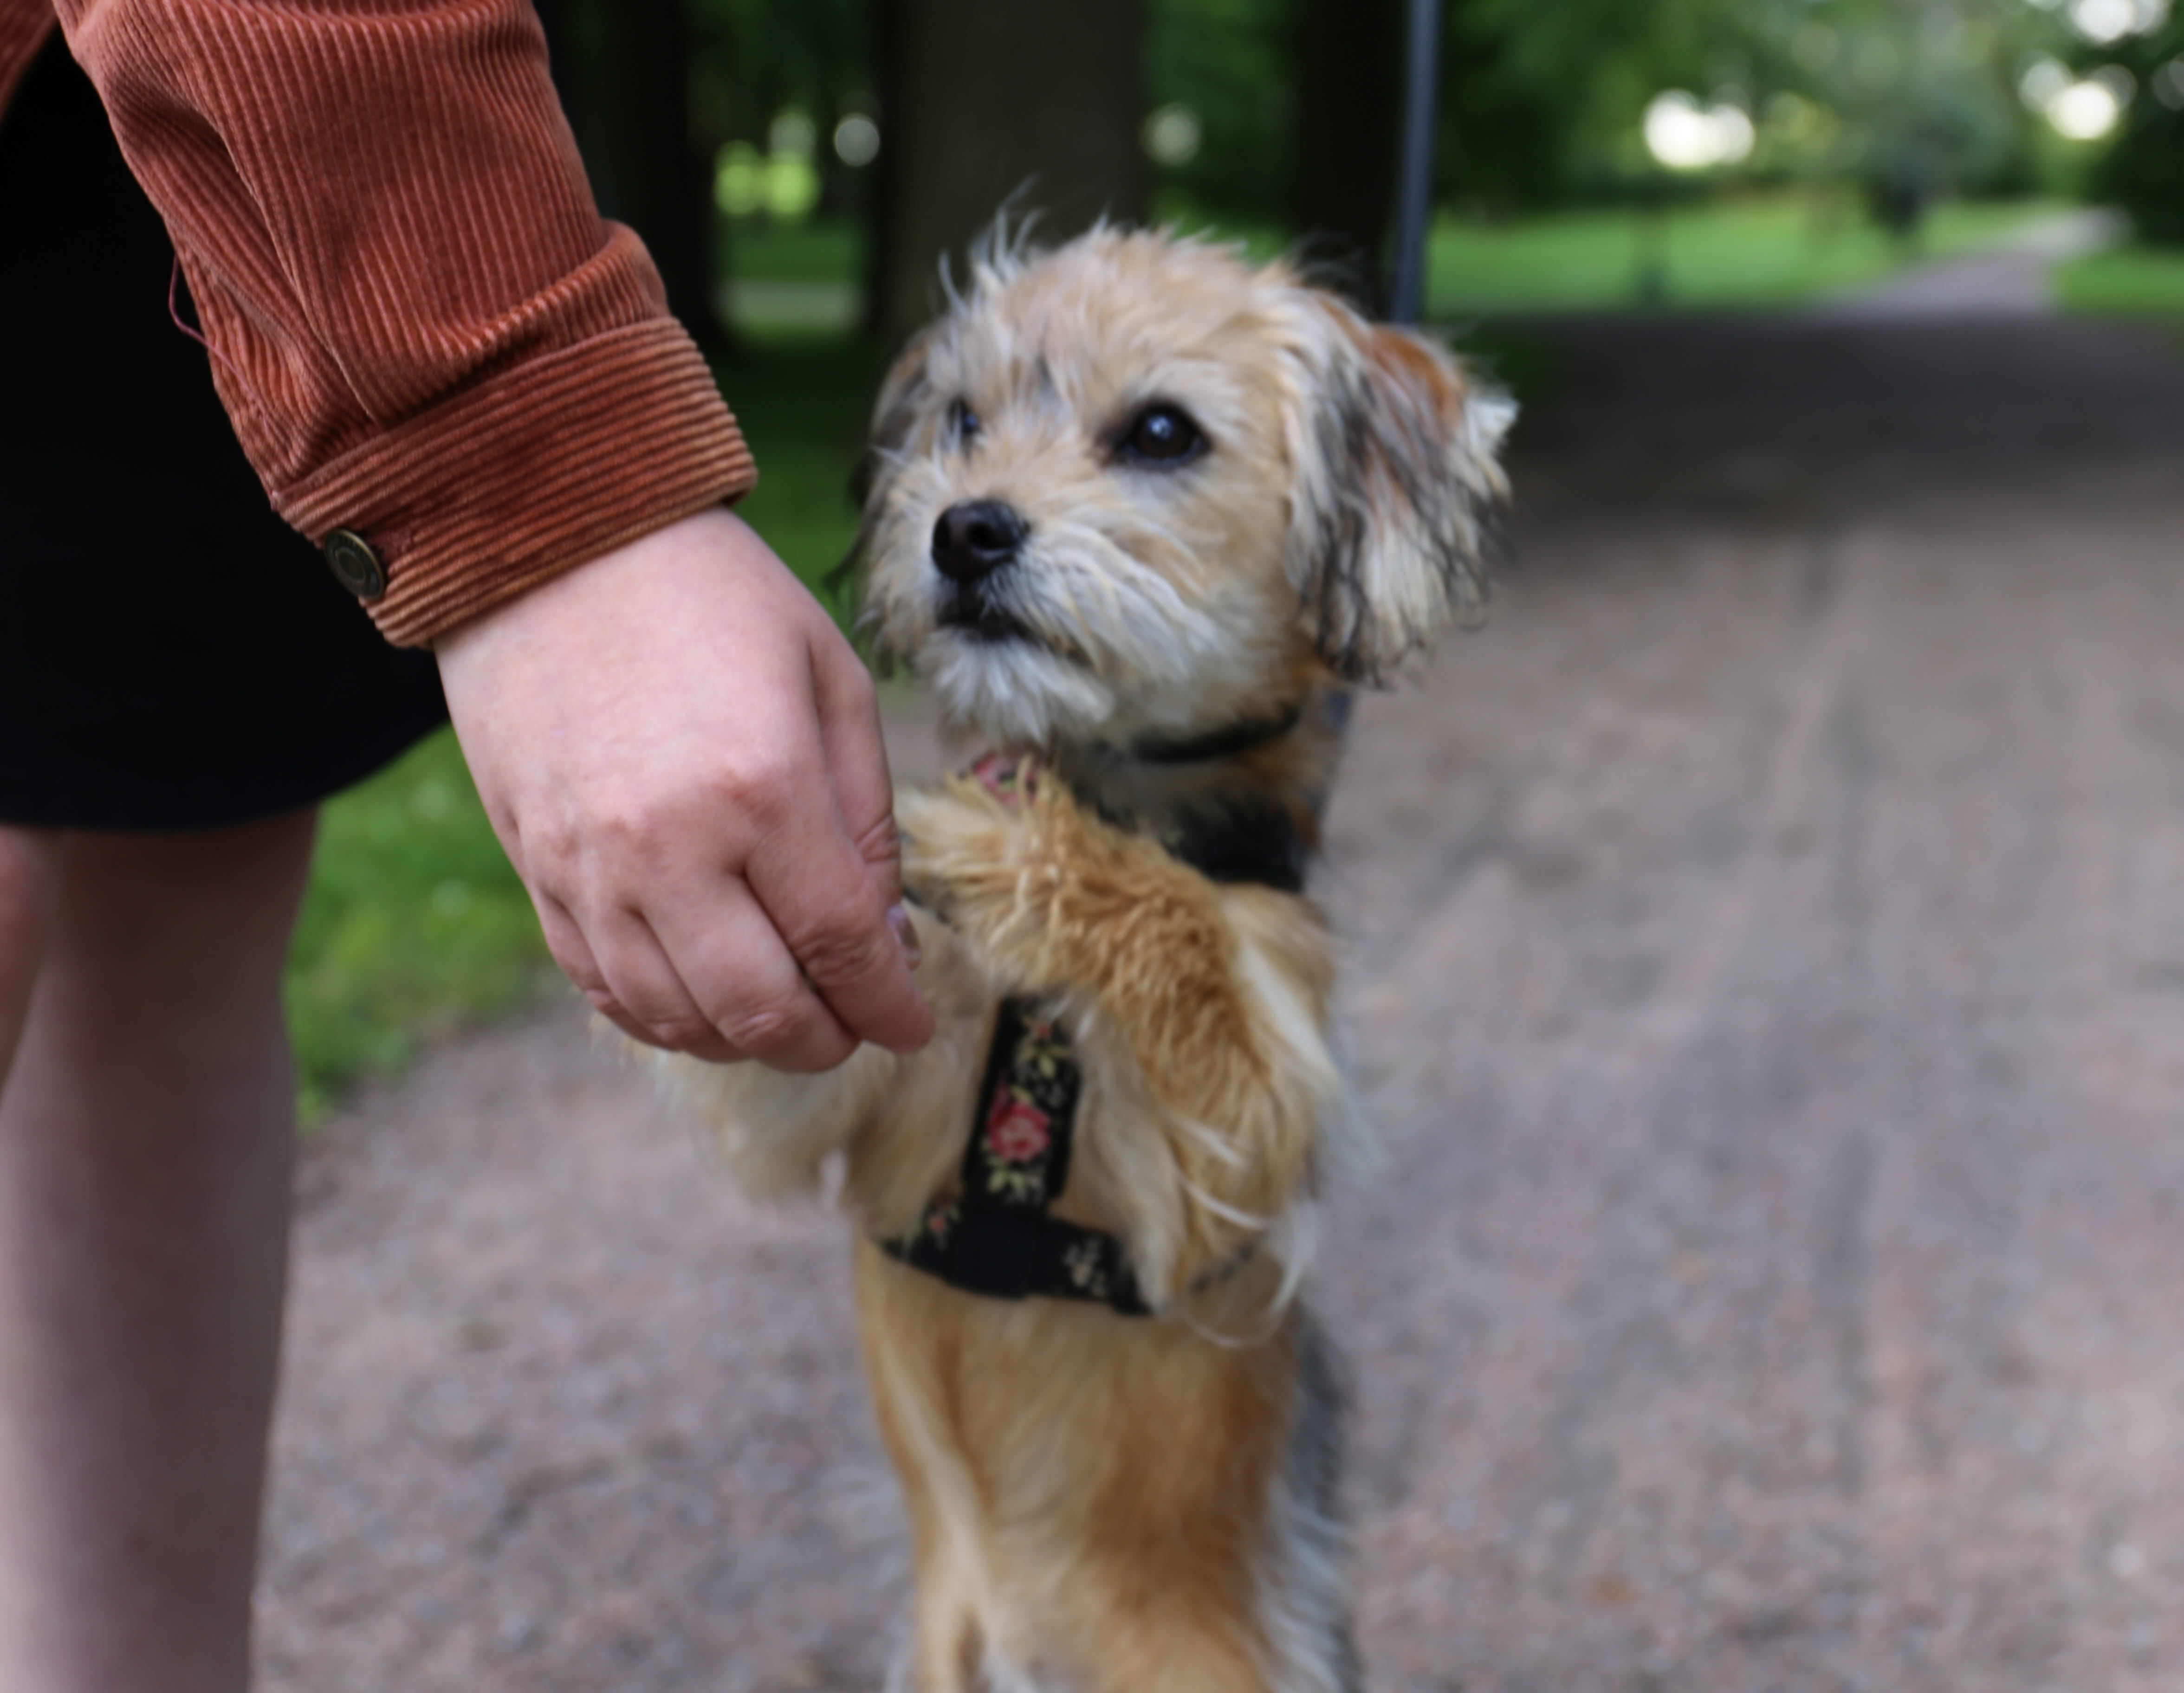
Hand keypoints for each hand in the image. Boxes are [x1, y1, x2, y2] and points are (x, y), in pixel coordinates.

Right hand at [435, 509, 932, 1070]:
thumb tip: (882, 932)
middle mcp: (670, 846)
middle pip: (761, 1008)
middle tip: (853, 1027)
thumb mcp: (829, 679)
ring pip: (676, 1018)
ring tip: (785, 1018)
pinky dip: (663, 1018)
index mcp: (763, 788)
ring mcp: (590, 869)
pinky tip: (703, 1002)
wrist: (547, 540)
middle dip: (824, 1041)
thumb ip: (866, 815)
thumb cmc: (711, 596)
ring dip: (744, 1041)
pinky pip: (602, 986)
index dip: (889, 1005)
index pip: (842, 946)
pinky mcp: (537, 871)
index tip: (913, 1026)